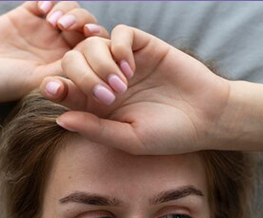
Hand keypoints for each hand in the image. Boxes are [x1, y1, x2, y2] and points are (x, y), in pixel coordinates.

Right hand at [0, 1, 108, 105]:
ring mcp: (41, 28)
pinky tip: (42, 9)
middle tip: (67, 26)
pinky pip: (45, 0)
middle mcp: (57, 45)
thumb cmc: (4, 84)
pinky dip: (49, 0)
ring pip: (68, 9)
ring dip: (66, 9)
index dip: (96, 37)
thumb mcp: (40, 80)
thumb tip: (94, 58)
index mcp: (66, 63)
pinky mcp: (25, 14)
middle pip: (83, 23)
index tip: (91, 34)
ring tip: (53, 20)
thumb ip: (66, 68)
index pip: (92, 45)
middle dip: (81, 20)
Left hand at [39, 25, 232, 154]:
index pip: (65, 89)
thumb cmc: (169, 136)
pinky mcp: (144, 46)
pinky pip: (120, 33)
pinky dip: (119, 46)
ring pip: (93, 44)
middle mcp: (106, 80)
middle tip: (106, 96)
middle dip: (81, 76)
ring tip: (121, 86)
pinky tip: (130, 67)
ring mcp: (125, 62)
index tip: (54, 89)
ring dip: (100, 63)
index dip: (54, 87)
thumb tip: (59, 119)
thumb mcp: (129, 140)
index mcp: (97, 106)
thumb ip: (95, 129)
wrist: (208, 118)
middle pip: (73, 61)